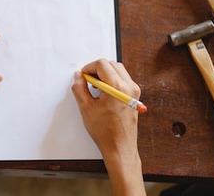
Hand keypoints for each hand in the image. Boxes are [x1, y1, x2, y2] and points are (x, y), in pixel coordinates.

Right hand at [72, 59, 145, 195]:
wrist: (120, 147)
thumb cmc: (106, 132)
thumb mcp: (86, 108)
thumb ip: (79, 88)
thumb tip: (78, 77)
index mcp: (117, 87)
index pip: (102, 64)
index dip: (89, 67)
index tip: (83, 75)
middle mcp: (129, 86)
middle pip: (112, 64)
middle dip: (97, 69)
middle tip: (87, 80)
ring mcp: (134, 91)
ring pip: (119, 70)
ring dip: (105, 74)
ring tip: (95, 88)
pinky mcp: (135, 96)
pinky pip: (123, 80)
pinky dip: (112, 80)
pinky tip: (103, 93)